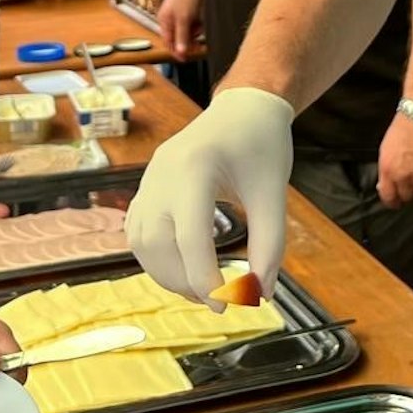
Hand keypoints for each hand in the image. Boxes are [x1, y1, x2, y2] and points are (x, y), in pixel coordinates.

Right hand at [128, 87, 294, 306]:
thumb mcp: (273, 192)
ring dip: (166, 274)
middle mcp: (162, 172)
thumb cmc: (262, 144)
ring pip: (141, 242)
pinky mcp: (148, 187)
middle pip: (156, 243)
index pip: (190, 236)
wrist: (243, 108)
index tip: (228, 304)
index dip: (205, 278)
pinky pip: (138, 231)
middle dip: (183, 280)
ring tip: (201, 289)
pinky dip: (156, 258)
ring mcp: (150, 179)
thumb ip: (270, 244)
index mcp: (195, 167)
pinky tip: (184, 269)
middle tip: (218, 301)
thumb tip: (261, 293)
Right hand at [157, 0, 202, 60]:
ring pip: (187, 31)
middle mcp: (169, 19)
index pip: (168, 42)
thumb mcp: (184, 19)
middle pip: (178, 38)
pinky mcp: (188, 10)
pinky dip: (197, 24)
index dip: (176, 51)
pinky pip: (193, 24)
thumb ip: (182, 37)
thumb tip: (180, 52)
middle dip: (188, 40)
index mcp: (164, 21)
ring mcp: (179, 14)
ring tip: (199, 25)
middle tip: (198, 45)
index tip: (186, 59)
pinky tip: (200, 20)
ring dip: (194, 32)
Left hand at [376, 115, 412, 208]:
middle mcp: (403, 175)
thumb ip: (386, 170)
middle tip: (412, 179)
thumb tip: (385, 185)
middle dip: (408, 189)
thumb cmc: (402, 129)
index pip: (389, 197)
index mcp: (388, 170)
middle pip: (407, 196)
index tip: (395, 202)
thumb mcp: (385, 150)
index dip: (392, 201)